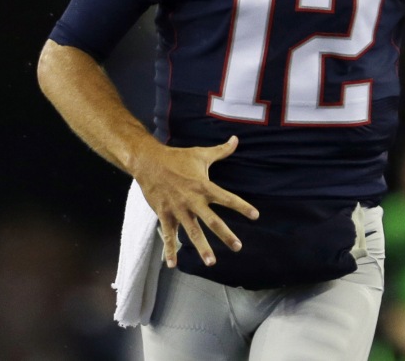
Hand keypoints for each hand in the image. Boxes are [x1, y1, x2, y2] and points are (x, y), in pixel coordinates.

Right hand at [131, 135, 258, 267]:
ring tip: (212, 262)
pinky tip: (173, 265)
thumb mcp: (201, 154)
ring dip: (202, 247)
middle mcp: (192, 200)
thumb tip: (236, 139)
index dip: (242, 206)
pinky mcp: (164, 215)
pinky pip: (168, 235)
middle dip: (226, 234)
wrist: (148, 162)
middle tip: (238, 247)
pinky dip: (170, 250)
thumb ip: (221, 151)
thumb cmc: (177, 158)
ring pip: (192, 232)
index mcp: (204, 186)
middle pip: (212, 220)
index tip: (255, 216)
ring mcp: (178, 209)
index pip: (227, 198)